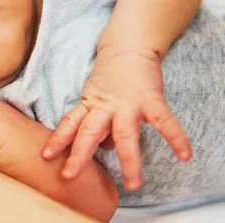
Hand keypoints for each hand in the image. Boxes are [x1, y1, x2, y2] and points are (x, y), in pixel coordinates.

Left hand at [42, 47, 191, 190]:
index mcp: (90, 105)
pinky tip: (184, 154)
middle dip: (78, 155)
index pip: (70, 124)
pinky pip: (163, 121)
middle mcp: (104, 106)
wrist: (128, 44)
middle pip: (88, 132)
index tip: (46, 156)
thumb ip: (97, 122)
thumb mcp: (97, 97)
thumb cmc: (112, 76)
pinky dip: (175, 137)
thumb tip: (103, 147)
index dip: (58, 139)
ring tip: (133, 184)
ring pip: (124, 135)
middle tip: (68, 175)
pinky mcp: (150, 98)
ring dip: (128, 160)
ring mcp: (127, 103)